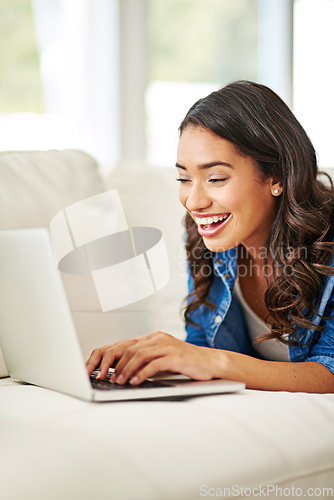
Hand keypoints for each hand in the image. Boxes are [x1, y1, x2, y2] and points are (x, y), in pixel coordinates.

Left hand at [86, 331, 220, 384]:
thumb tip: (120, 372)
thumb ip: (143, 362)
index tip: (96, 371)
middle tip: (104, 378)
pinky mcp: (175, 355)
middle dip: (113, 364)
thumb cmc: (184, 363)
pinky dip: (142, 373)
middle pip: (128, 348)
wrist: (210, 363)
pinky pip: (155, 363)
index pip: (123, 345)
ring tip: (119, 382)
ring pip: (139, 355)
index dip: (107, 357)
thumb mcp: (160, 360)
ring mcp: (166, 345)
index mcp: (151, 338)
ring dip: (126, 370)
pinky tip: (136, 382)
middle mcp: (157, 338)